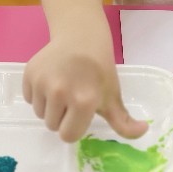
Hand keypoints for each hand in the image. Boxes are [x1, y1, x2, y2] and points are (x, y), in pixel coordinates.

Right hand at [22, 38, 147, 143]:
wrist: (80, 36)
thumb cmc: (99, 69)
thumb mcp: (113, 95)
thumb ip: (124, 121)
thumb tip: (143, 131)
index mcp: (83, 101)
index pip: (68, 135)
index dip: (74, 127)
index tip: (80, 114)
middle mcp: (60, 92)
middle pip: (52, 125)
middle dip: (61, 117)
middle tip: (72, 98)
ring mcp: (42, 82)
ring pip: (40, 113)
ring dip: (49, 107)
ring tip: (61, 88)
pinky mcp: (29, 74)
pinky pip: (29, 98)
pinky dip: (38, 95)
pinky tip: (50, 80)